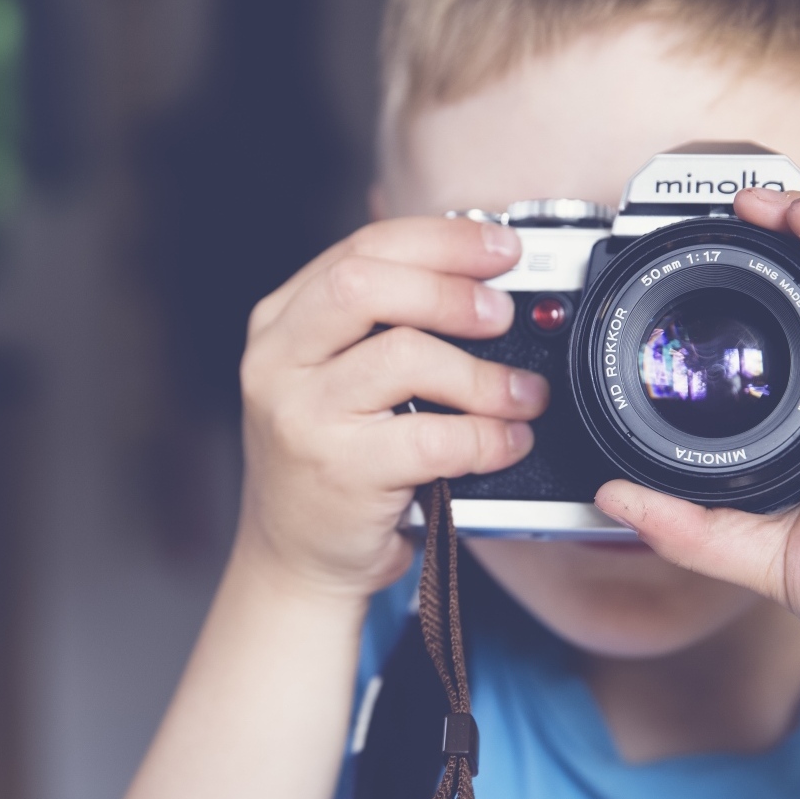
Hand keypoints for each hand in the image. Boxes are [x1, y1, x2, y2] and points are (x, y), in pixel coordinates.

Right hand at [235, 216, 549, 597]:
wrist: (294, 558)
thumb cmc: (329, 462)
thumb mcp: (332, 377)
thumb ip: (381, 325)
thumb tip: (479, 278)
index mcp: (280, 323)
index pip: (361, 249)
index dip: (439, 240)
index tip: (498, 247)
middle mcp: (279, 362)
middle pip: (366, 284)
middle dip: (451, 288)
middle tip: (502, 313)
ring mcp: (302, 417)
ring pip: (404, 356)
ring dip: (482, 373)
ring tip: (520, 393)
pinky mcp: (339, 471)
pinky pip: (431, 436)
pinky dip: (485, 436)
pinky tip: (506, 442)